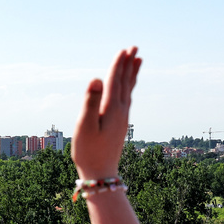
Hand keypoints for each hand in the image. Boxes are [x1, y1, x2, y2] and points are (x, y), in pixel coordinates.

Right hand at [71, 47, 139, 180]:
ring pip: (128, 91)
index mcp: (111, 109)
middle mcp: (121, 112)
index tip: (123, 50)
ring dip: (132, 75)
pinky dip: (129, 89)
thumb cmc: (89, 152)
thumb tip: (96, 79)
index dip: (118, 65)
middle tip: (135, 48)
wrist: (101, 174)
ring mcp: (122, 119)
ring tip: (138, 61)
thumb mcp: (85, 126)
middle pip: (125, 83)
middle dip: (129, 65)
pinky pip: (126, 101)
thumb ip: (90, 102)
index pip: (115, 81)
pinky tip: (128, 89)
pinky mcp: (121, 126)